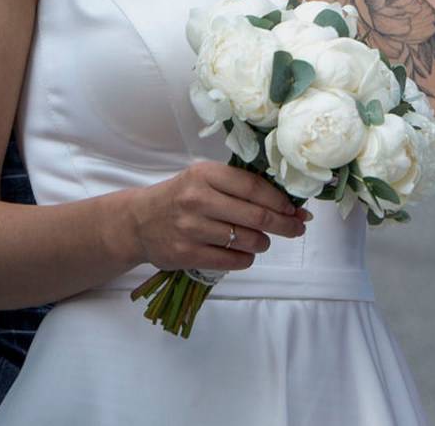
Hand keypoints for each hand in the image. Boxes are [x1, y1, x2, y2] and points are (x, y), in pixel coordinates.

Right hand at [117, 161, 310, 273]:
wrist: (139, 221)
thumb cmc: (180, 197)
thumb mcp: (203, 180)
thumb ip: (239, 187)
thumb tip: (288, 205)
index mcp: (204, 174)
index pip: (253, 186)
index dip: (280, 200)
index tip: (295, 209)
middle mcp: (197, 199)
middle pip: (255, 215)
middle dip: (283, 225)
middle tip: (296, 228)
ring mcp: (191, 228)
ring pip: (248, 240)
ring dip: (262, 243)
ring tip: (260, 240)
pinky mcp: (187, 253)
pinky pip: (233, 260)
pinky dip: (246, 258)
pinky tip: (242, 252)